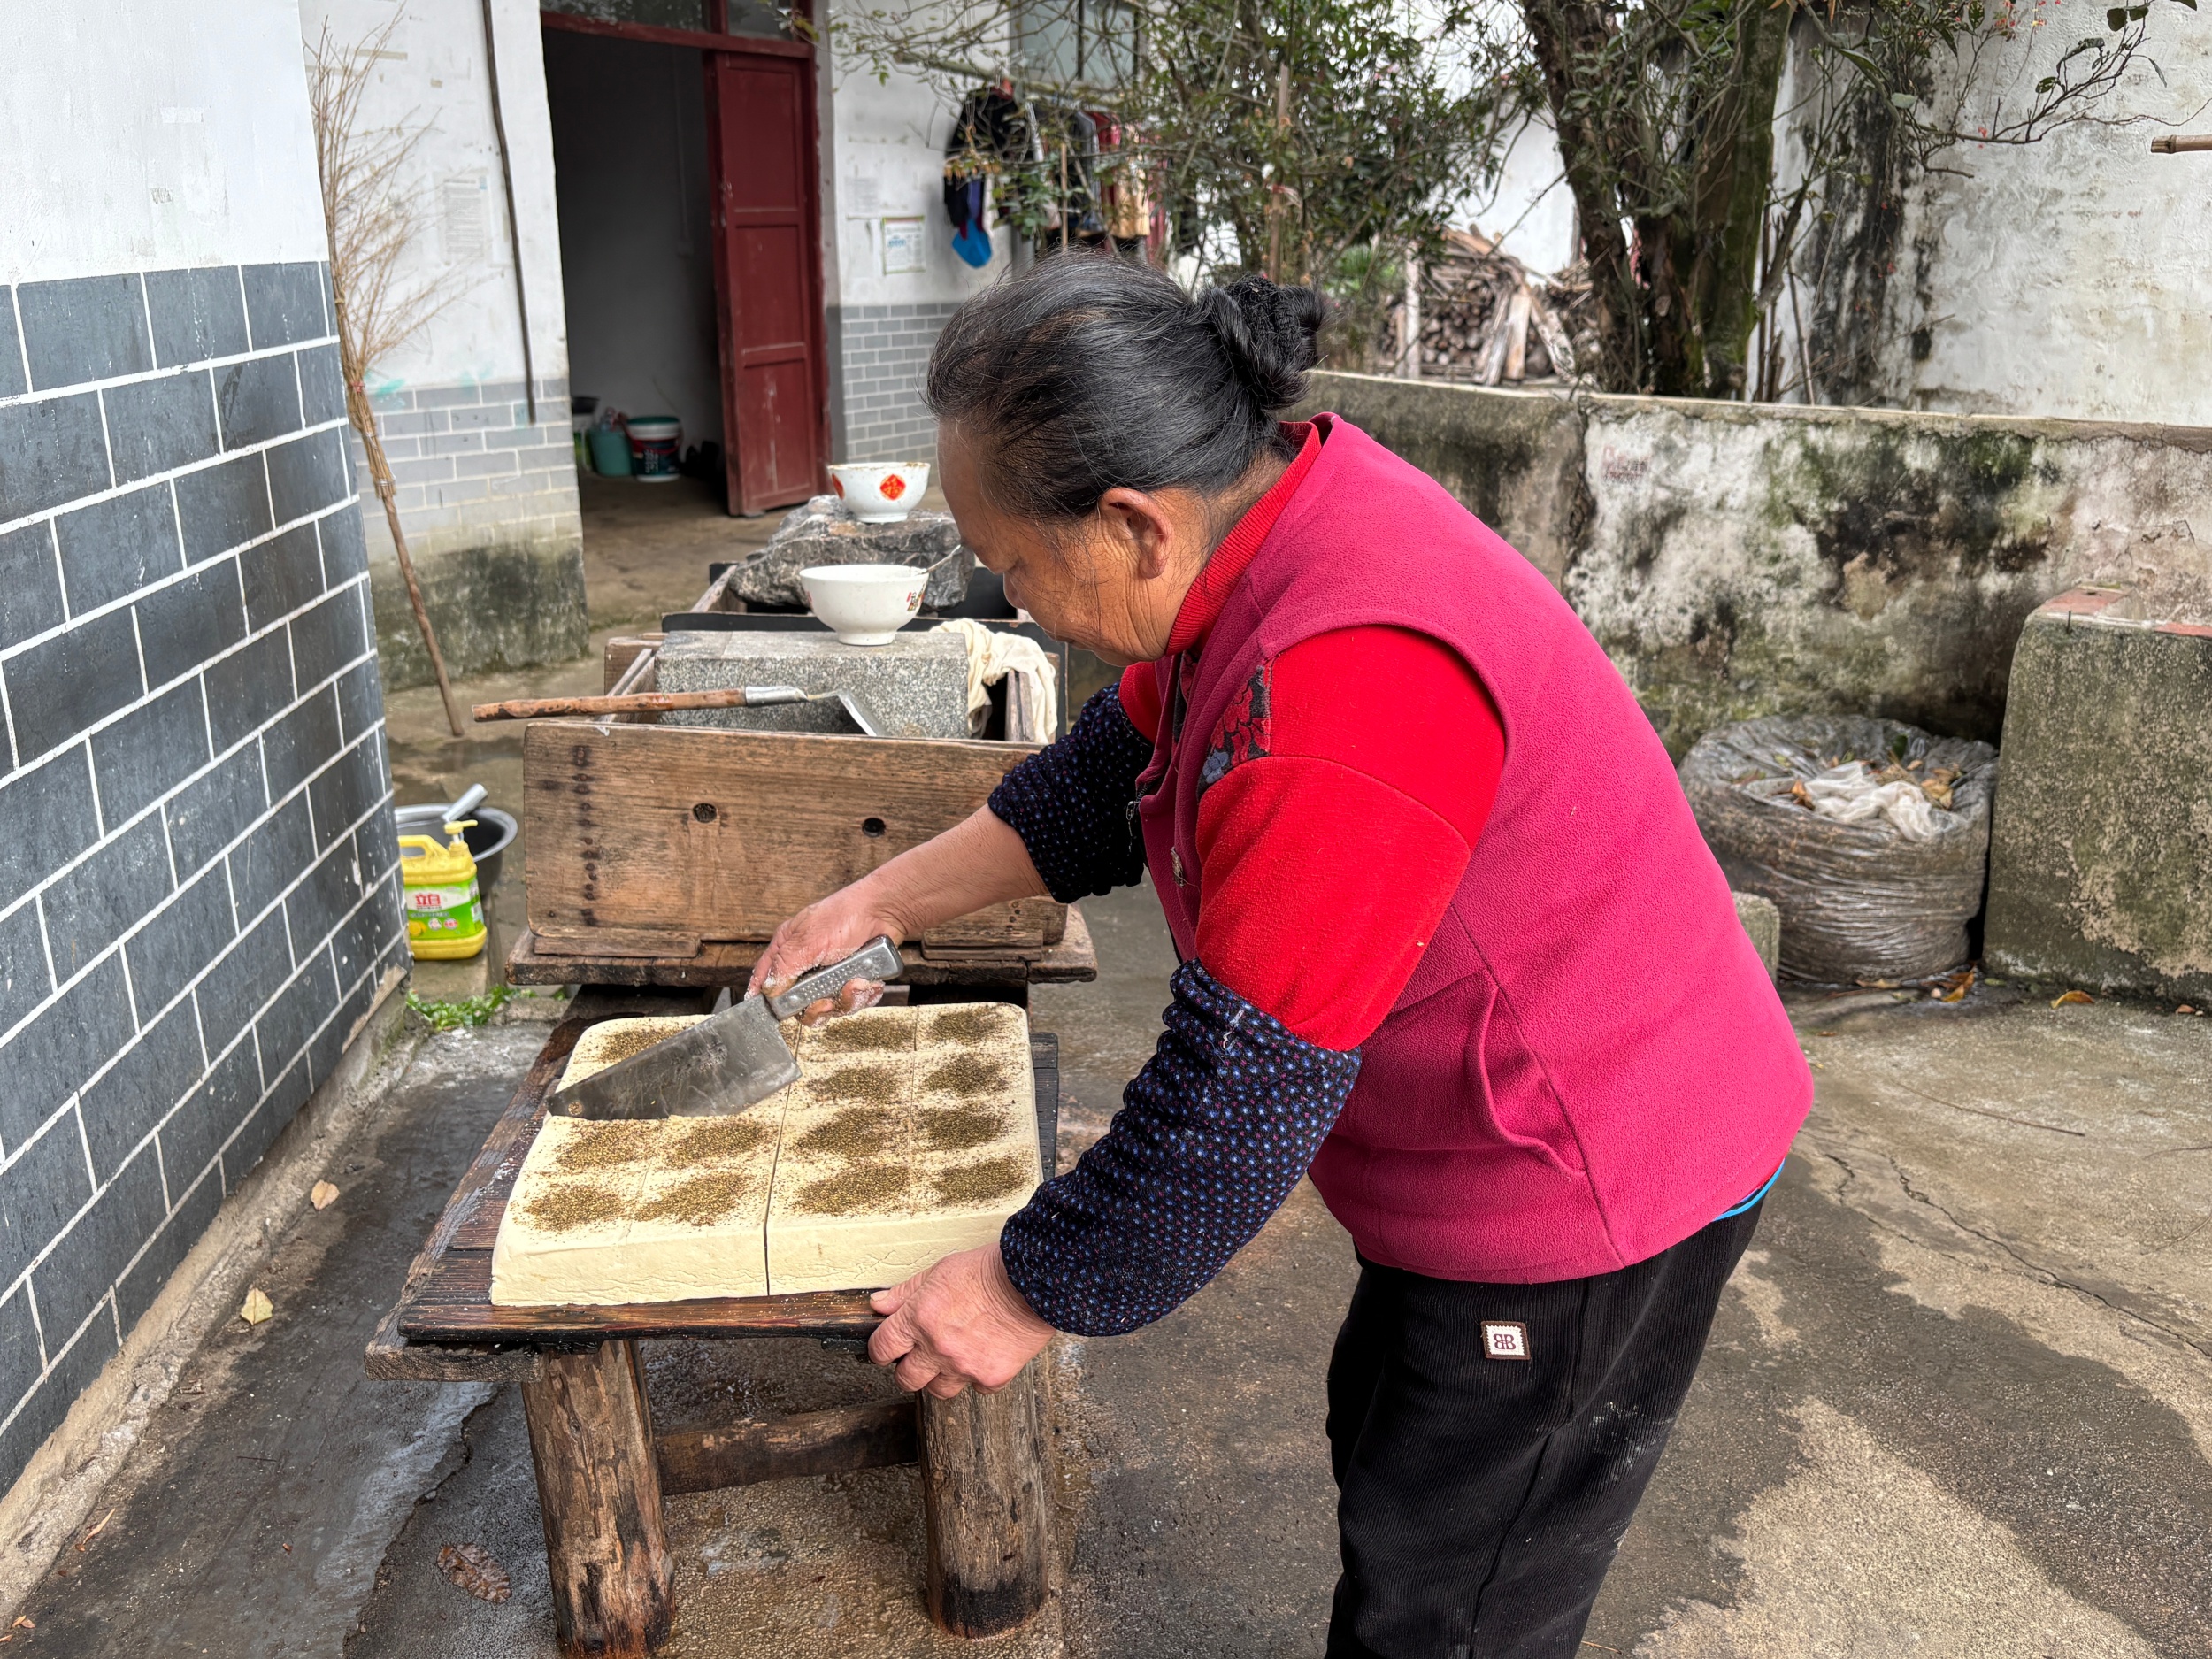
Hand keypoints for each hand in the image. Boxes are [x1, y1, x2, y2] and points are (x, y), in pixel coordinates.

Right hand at [748, 887, 901, 1025]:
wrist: (886, 912)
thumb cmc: (845, 916)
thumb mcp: (808, 941)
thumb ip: (785, 967)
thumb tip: (768, 989)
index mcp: (788, 949)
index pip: (765, 976)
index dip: (763, 995)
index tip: (766, 1012)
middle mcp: (806, 964)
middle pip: (799, 1003)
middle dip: (816, 1008)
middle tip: (826, 1003)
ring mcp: (830, 975)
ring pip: (830, 1006)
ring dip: (845, 999)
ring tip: (857, 983)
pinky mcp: (852, 981)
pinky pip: (852, 1002)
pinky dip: (863, 995)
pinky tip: (868, 981)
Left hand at [867, 1244, 1054, 1397]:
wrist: (1032, 1280)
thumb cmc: (988, 1270)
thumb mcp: (940, 1271)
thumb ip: (906, 1292)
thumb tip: (879, 1305)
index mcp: (919, 1319)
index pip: (882, 1348)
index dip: (882, 1349)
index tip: (888, 1348)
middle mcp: (937, 1348)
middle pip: (905, 1379)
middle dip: (909, 1368)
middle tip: (920, 1355)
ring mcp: (964, 1366)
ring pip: (938, 1391)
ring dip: (941, 1377)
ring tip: (952, 1357)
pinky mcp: (991, 1377)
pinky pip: (976, 1389)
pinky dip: (977, 1376)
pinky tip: (982, 1355)